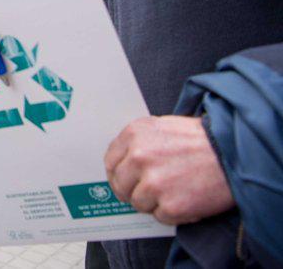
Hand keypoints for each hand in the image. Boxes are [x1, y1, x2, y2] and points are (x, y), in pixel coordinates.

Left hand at [104, 115, 234, 225]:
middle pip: (120, 186)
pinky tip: (187, 199)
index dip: (119, 174)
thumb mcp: (162, 127)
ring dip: (154, 202)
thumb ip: (138, 143)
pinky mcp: (170, 205)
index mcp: (134, 135)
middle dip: (133, 190)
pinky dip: (173, 213)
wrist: (234, 153)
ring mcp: (153, 183)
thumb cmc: (200, 139)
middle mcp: (138, 158)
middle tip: (151, 191)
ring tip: (176, 190)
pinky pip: (160, 217)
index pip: (110, 162)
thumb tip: (123, 163)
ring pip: (138, 203)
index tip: (126, 180)